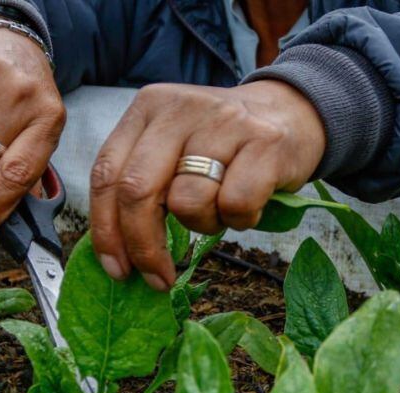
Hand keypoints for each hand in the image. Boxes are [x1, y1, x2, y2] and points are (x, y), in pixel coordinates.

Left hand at [89, 81, 325, 290]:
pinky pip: (234, 205)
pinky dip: (239, 220)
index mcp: (148, 108)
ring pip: (186, 202)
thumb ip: (144, 181)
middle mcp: (180, 109)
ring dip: (202, 225)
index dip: (105, 230)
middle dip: (143, 246)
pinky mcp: (264, 142)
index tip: (117, 268)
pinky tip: (248, 205)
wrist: (293, 112)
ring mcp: (224, 122)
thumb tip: (117, 252)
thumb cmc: (227, 143)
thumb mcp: (176, 147)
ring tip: (220, 211)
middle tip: (158, 277)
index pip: (106, 174)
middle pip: (136, 191)